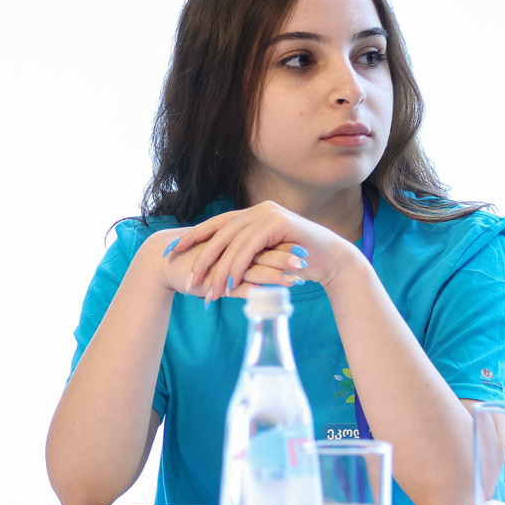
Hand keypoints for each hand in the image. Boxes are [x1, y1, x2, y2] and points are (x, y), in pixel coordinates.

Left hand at [156, 202, 360, 301]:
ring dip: (219, 271)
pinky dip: (237, 267)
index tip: (172, 251)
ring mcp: (267, 214)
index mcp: (250, 215)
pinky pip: (249, 247)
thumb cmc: (297, 262)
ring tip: (210, 293)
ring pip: (232, 243)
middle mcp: (256, 210)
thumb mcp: (264, 258)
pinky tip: (229, 284)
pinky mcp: (277, 223)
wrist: (332, 261)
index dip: (192, 237)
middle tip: (188, 281)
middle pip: (219, 234)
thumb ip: (244, 256)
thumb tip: (217, 270)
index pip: (216, 225)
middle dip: (201, 258)